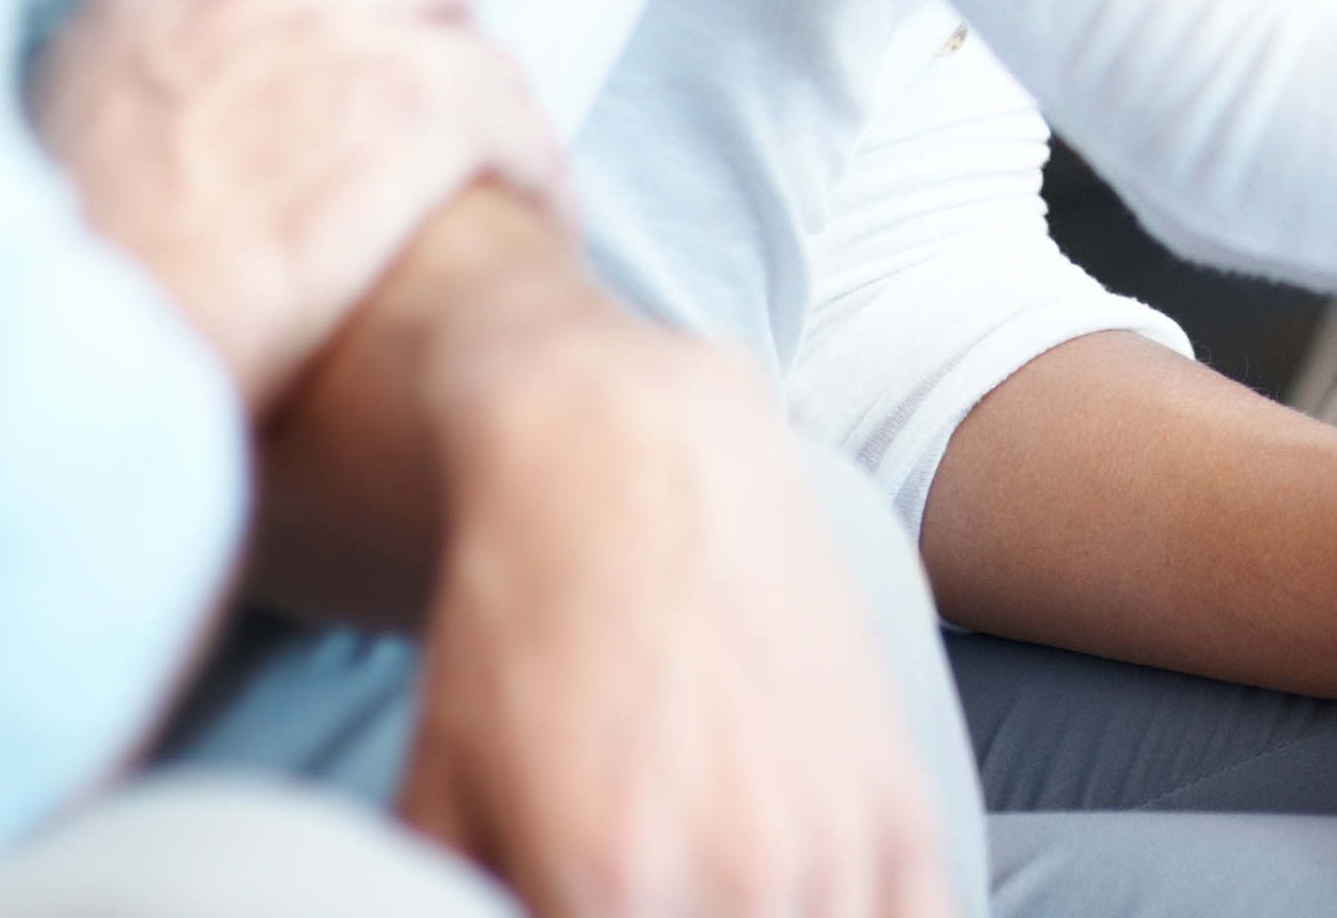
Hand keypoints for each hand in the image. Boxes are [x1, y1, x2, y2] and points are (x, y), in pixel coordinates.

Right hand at [34, 0, 565, 407]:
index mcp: (145, 0)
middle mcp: (241, 7)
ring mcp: (328, 62)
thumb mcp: (46, 145)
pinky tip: (539, 212)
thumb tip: (157, 107)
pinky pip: (511, 124)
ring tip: (507, 170)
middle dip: (446, 18)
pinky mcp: (397, 139)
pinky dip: (539, 165)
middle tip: (449, 85)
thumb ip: (121, 89)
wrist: (65, 372)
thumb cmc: (63, 294)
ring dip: (501, 107)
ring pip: (475, 46)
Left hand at [396, 302, 956, 917]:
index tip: (573, 903)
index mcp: (606, 890)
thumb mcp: (434, 806)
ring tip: (704, 891)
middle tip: (635, 891)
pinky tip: (792, 908)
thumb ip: (446, 910)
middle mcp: (739, 883)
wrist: (628, 464)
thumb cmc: (514, 632)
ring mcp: (835, 848)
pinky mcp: (902, 813)